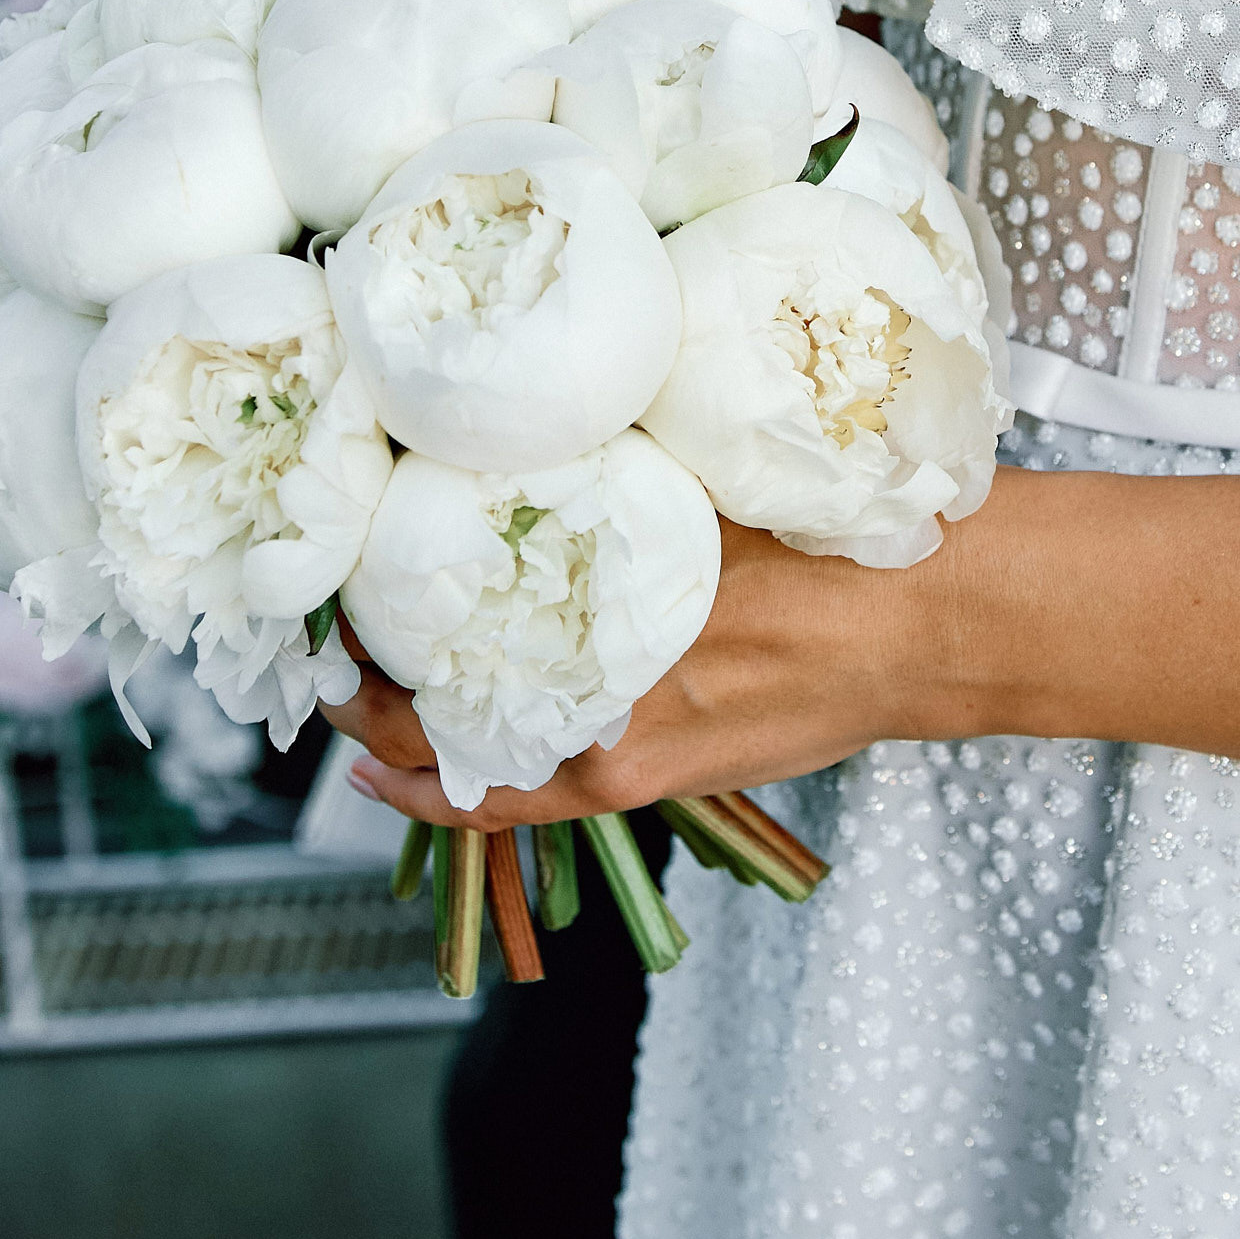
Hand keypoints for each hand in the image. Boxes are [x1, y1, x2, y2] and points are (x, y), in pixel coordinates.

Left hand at [321, 517, 978, 829]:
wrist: (918, 628)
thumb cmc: (822, 542)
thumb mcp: (703, 476)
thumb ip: (608, 472)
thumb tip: (511, 437)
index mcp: (599, 582)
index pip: (435, 584)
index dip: (363, 573)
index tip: (329, 545)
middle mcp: (588, 669)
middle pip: (427, 666)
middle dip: (361, 644)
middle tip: (321, 609)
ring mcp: (605, 741)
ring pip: (453, 736)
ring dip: (389, 707)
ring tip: (344, 674)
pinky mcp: (632, 782)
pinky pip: (506, 801)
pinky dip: (434, 786)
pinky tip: (382, 772)